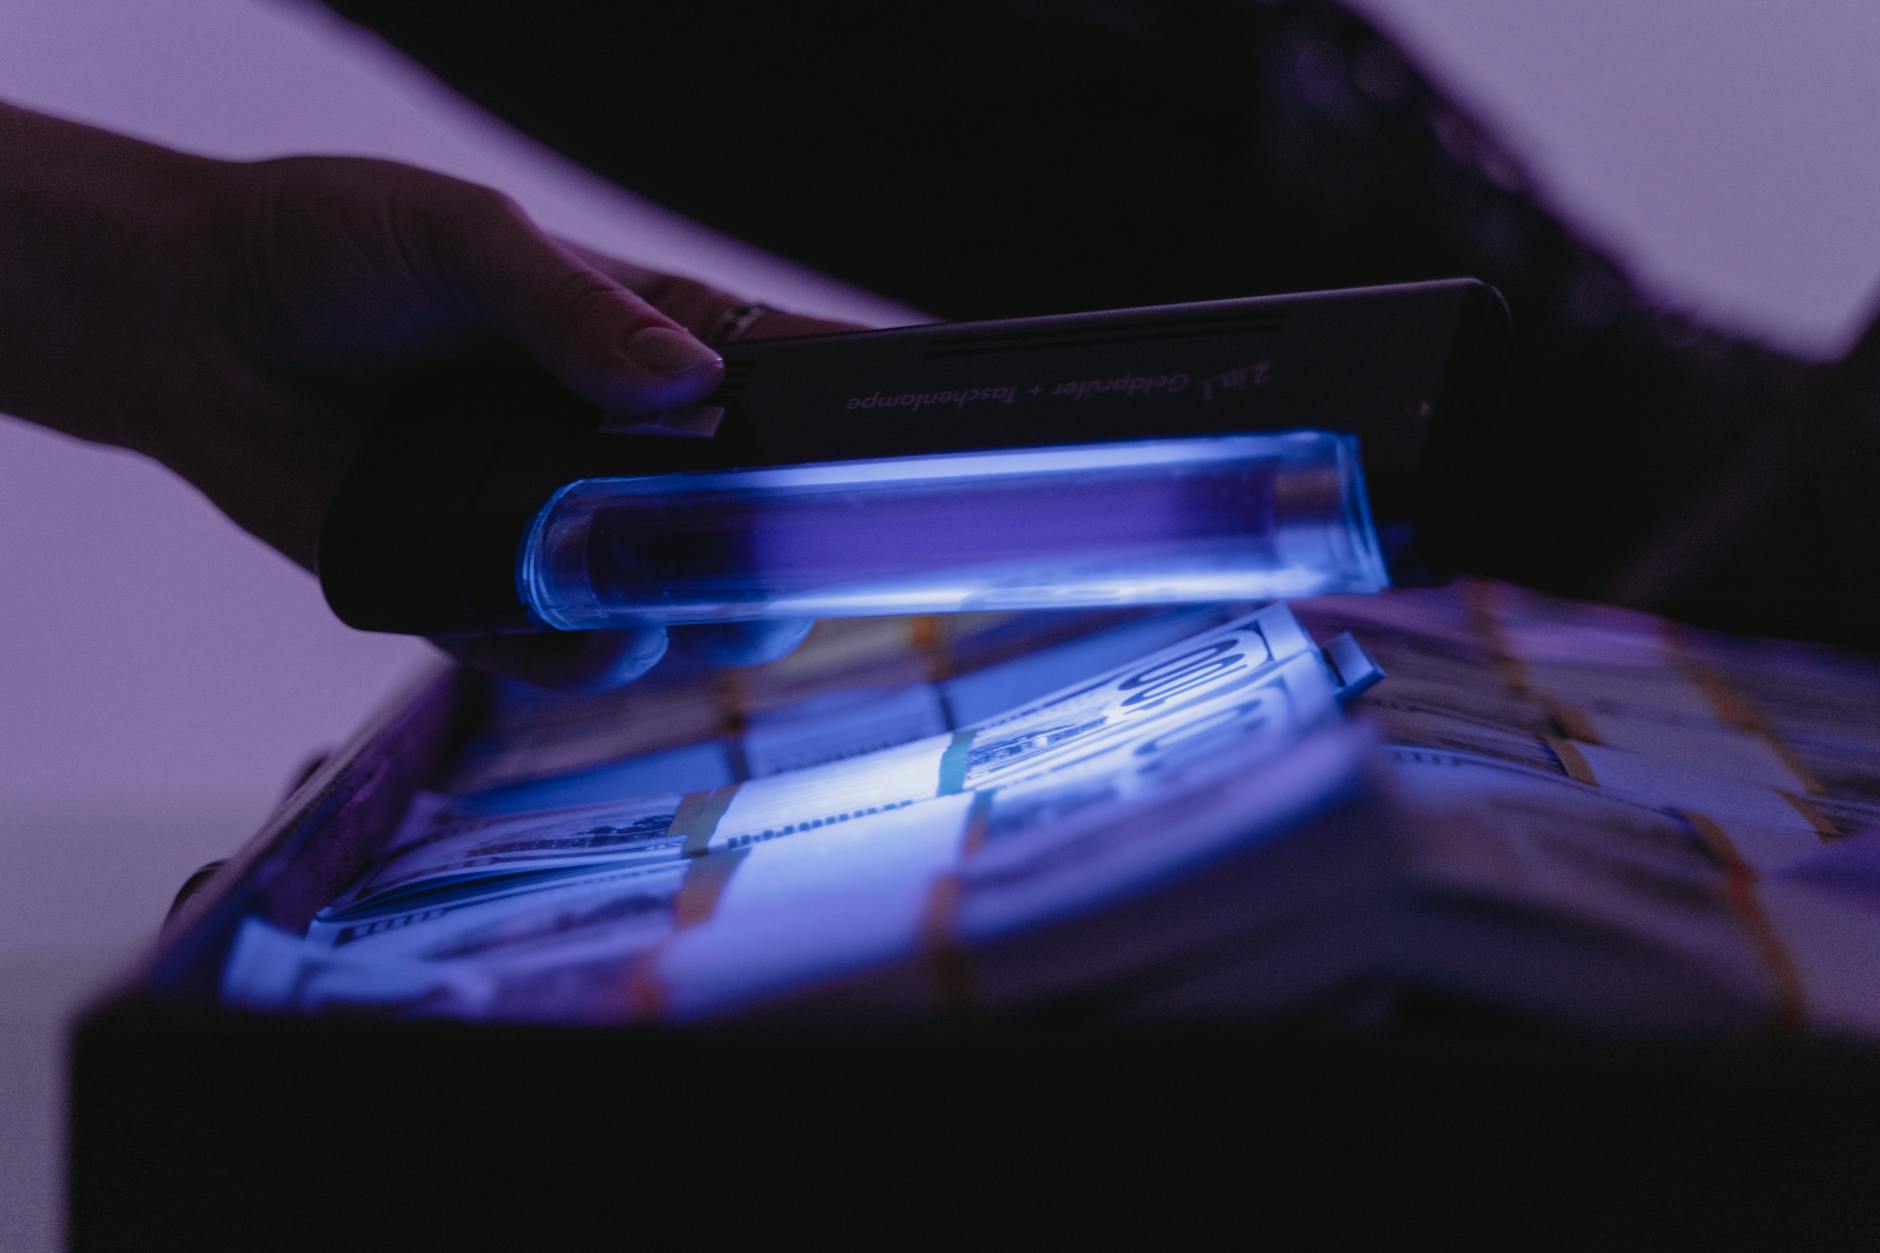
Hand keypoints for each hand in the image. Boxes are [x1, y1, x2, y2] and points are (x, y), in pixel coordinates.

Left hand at [0, 103, 859, 686]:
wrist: (194, 321)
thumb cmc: (338, 249)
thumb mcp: (465, 241)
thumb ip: (571, 312)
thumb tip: (688, 385)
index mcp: (646, 341)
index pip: (783, 378)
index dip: (852, 418)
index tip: (915, 452)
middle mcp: (617, 446)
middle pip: (746, 518)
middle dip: (783, 553)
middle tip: (798, 567)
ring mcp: (555, 526)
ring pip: (669, 601)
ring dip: (696, 618)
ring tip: (696, 611)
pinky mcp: (478, 592)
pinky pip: (551, 652)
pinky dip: (585, 661)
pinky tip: (600, 644)